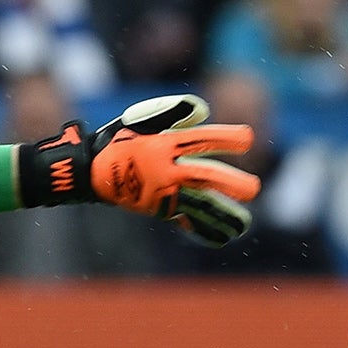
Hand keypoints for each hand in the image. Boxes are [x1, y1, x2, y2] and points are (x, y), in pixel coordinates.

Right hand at [18, 94, 258, 245]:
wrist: (92, 172)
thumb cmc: (121, 140)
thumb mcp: (141, 119)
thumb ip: (172, 112)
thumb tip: (204, 110)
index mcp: (164, 145)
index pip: (201, 141)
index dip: (225, 139)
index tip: (248, 138)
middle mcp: (167, 171)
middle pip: (204, 177)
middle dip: (230, 183)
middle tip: (255, 188)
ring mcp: (164, 193)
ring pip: (199, 206)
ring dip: (222, 215)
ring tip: (243, 224)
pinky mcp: (160, 209)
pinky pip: (186, 220)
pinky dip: (204, 230)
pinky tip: (223, 237)